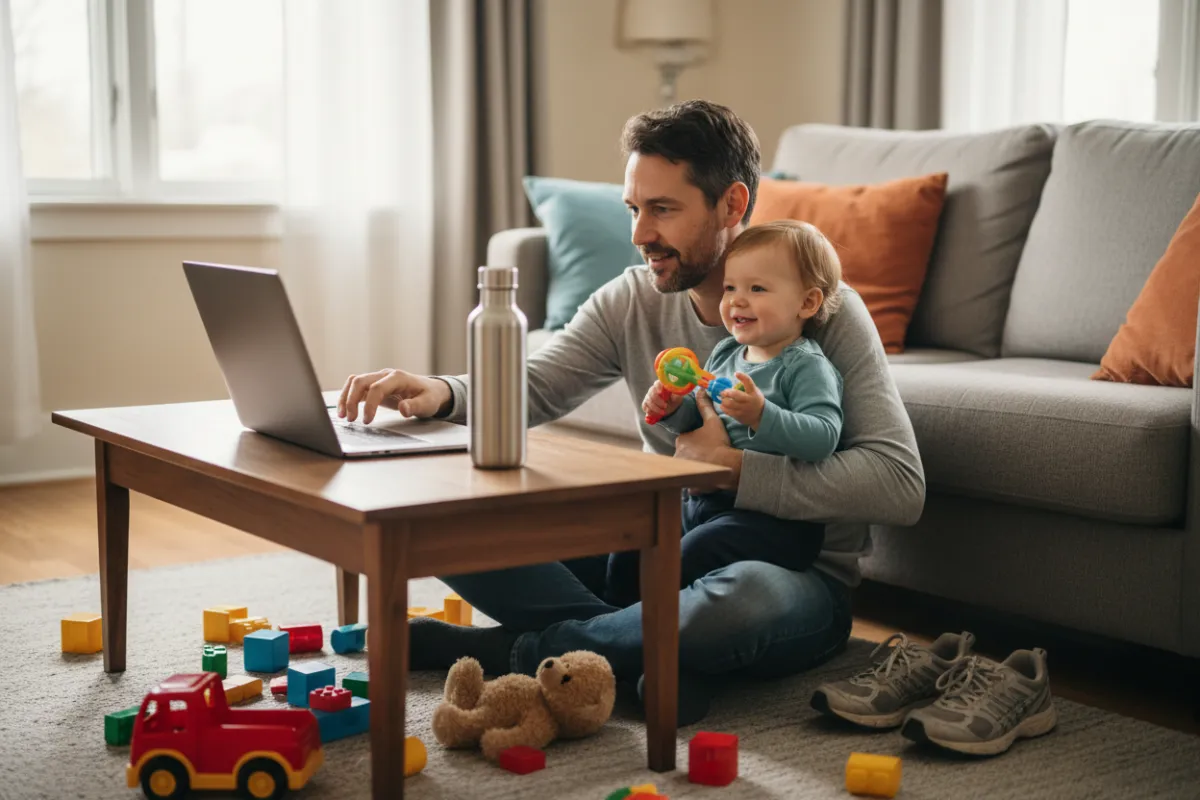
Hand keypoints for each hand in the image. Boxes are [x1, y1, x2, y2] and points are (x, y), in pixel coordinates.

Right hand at [337, 369, 451, 423]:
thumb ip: (415, 406)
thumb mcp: (427, 404)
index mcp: (398, 378)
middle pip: (360, 381)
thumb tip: (403, 409)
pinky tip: (345, 411)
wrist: (431, 390)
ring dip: (345, 397)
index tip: (367, 420)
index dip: (370, 404)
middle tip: (350, 419)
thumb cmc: (429, 396)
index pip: (377, 388)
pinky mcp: (374, 386)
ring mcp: (378, 379)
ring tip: (343, 416)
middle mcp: (385, 375)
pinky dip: (348, 398)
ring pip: (355, 383)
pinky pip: (356, 388)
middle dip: (351, 400)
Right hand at [642, 380, 684, 422]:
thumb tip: (676, 390)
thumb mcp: (678, 396)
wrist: (670, 406)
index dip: (658, 387)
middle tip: (665, 406)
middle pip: (652, 393)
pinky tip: (656, 414)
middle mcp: (653, 389)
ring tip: (663, 412)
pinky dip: (650, 411)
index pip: (657, 383)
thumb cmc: (674, 398)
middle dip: (658, 401)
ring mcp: (648, 396)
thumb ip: (676, 392)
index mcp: (661, 385)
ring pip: (648, 401)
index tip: (660, 392)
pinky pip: (645, 407)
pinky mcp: (645, 403)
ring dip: (656, 408)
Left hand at [674, 391, 741, 493]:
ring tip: (709, 466)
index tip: (707, 443)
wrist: (726, 464)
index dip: (696, 441)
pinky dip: (697, 483)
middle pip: (685, 454)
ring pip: (687, 468)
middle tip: (709, 454)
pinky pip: (691, 484)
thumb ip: (705, 406)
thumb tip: (701, 391)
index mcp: (682, 441)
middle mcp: (678, 456)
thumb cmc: (718, 442)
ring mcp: (683, 471)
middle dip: (694, 455)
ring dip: (695, 468)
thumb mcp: (712, 421)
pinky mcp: (690, 485)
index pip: (685, 440)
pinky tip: (707, 479)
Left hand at [718, 372, 764, 429]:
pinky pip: (728, 411)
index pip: (748, 382)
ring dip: (723, 400)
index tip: (736, 373)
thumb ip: (745, 386)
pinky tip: (723, 405)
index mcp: (753, 392)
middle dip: (727, 392)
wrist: (760, 415)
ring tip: (722, 399)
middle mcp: (749, 400)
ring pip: (730, 404)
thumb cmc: (754, 399)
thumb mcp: (754, 391)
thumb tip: (730, 382)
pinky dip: (723, 407)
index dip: (742, 377)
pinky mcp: (739, 416)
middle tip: (722, 392)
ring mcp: (744, 409)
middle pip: (736, 395)